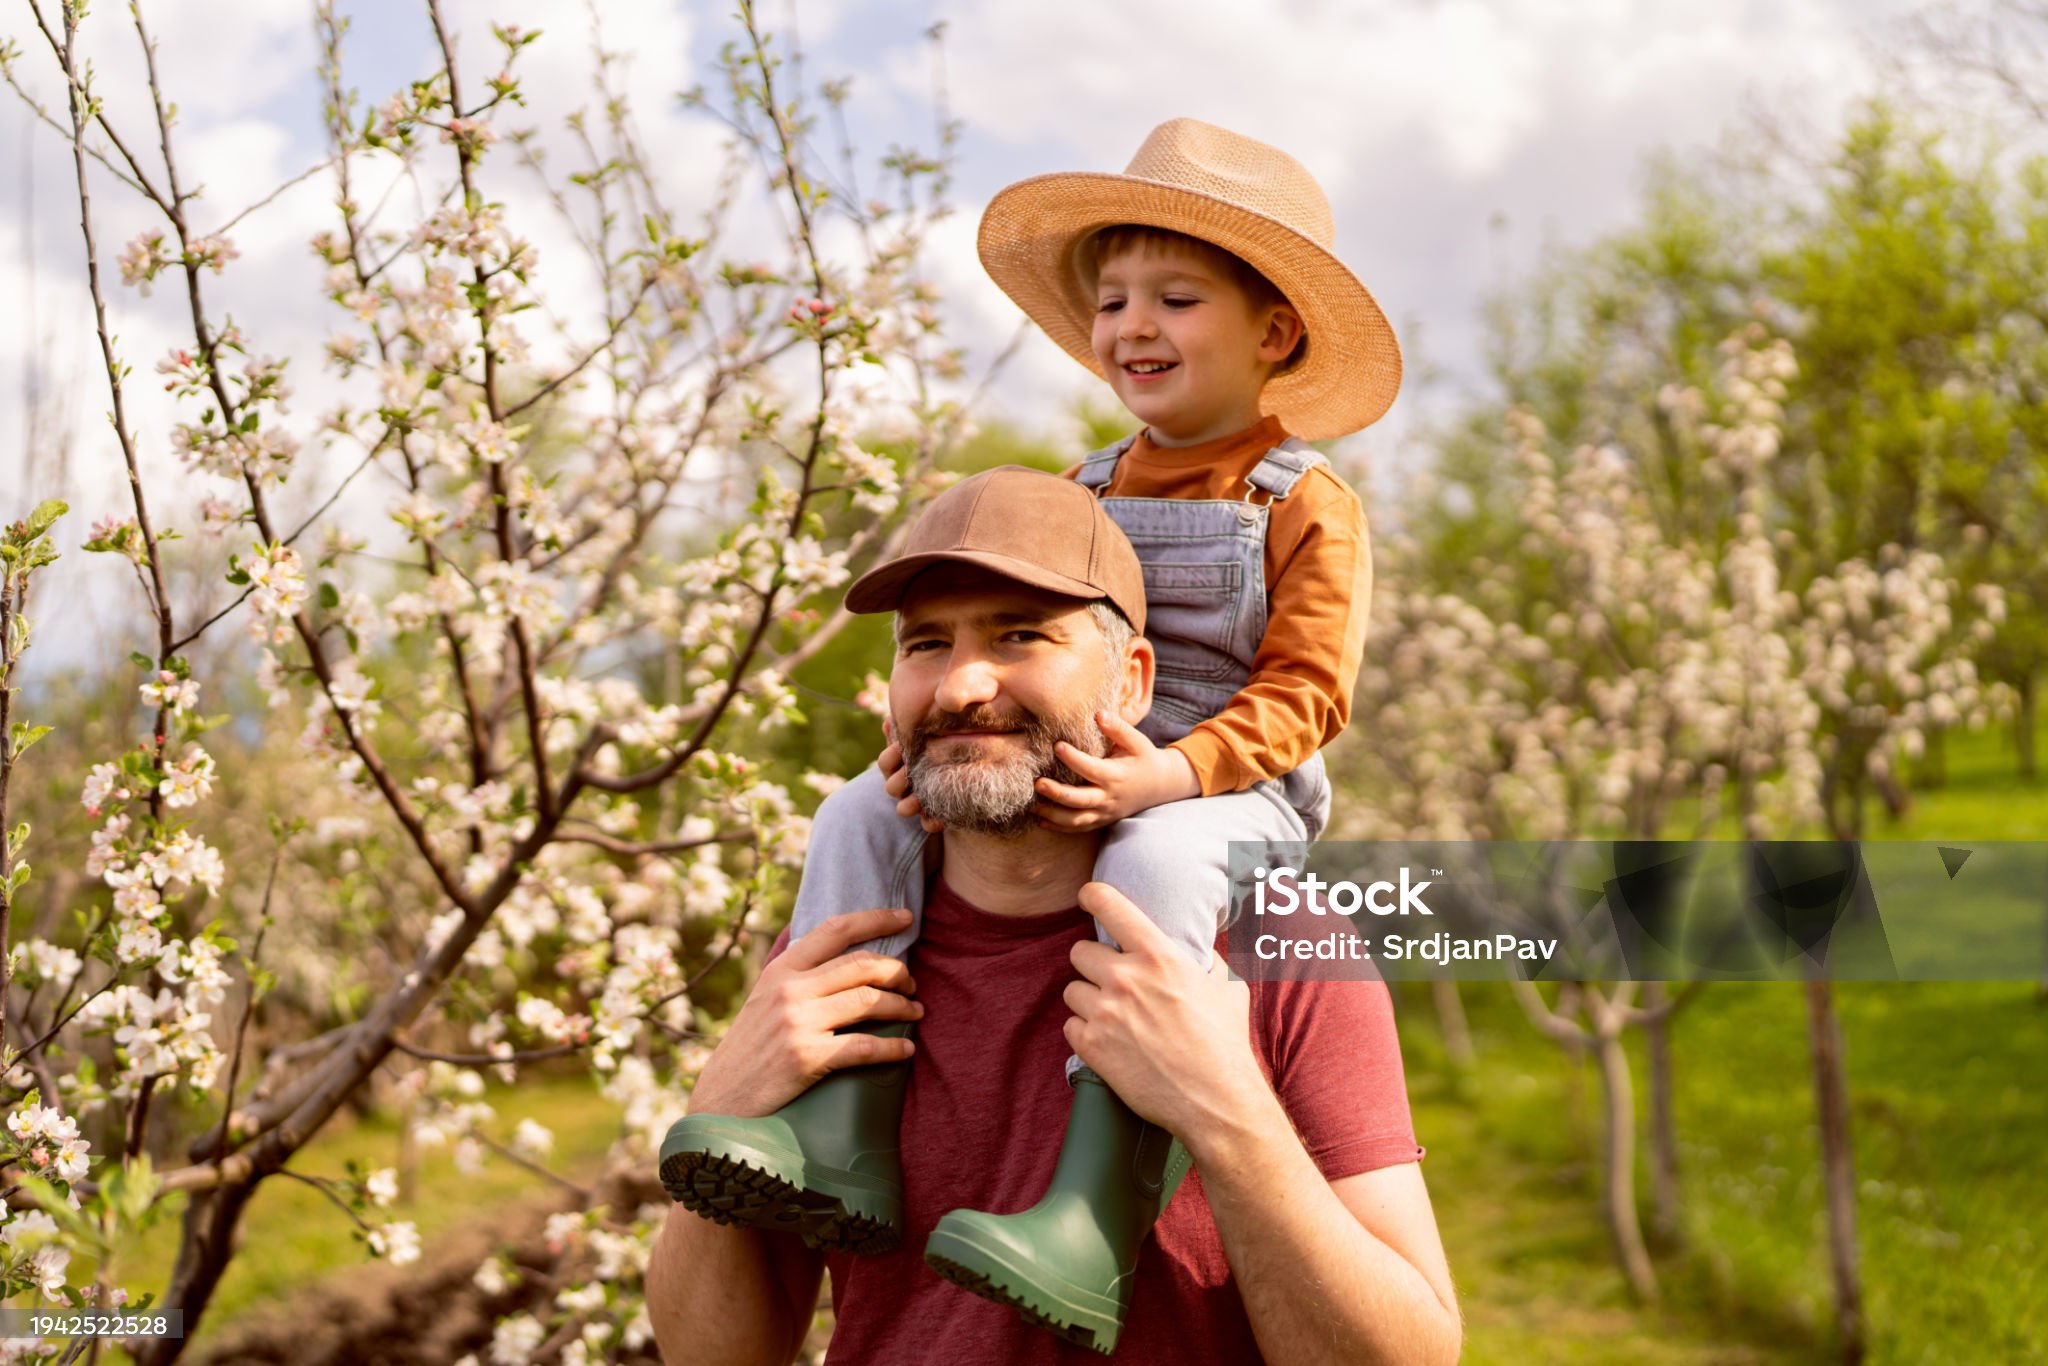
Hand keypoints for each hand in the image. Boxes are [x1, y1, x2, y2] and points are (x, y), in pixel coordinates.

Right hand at [687, 907, 923, 1118]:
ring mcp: (798, 1023)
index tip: (906, 917)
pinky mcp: (807, 1058)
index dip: (876, 919)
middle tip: (912, 984)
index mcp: (780, 969)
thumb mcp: (762, 997)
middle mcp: (789, 990)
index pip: (836, 930)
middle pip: (862, 965)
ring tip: (915, 1011)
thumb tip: (828, 943)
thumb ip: (793, 971)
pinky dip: (893, 1048)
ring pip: (869, 1001)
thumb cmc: (750, 1048)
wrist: (722, 1100)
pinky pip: (864, 1047)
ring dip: (902, 1006)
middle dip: (897, 971)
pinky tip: (907, 1049)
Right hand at [879, 718, 944, 833]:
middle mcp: (903, 786)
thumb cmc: (939, 744)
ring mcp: (915, 802)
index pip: (885, 762)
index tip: (901, 747)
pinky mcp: (932, 816)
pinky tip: (940, 821)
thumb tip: (889, 722)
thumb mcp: (925, 734)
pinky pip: (927, 824)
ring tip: (919, 801)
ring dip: (909, 804)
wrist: (969, 767)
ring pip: (903, 808)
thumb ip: (909, 729)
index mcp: (898, 765)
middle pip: (891, 787)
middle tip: (909, 772)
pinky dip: (931, 822)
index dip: (891, 757)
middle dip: (899, 781)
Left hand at [1034, 711, 1200, 831]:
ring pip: (1077, 820)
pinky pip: (1079, 828)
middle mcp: (1109, 797)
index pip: (1091, 768)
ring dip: (1054, 815)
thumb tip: (1099, 714)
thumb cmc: (1144, 759)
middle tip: (1037, 783)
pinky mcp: (1102, 820)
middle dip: (1057, 793)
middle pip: (1080, 800)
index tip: (1056, 745)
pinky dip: (1060, 827)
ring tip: (1033, 807)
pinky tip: (1041, 820)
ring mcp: (1105, 812)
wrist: (1161, 786)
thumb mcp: (1137, 742)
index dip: (1073, 758)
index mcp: (1117, 775)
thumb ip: (1118, 728)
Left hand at [1062, 881, 1270, 1138]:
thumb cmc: (1225, 1042)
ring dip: (1088, 1001)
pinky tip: (1108, 1041)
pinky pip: (1070, 1026)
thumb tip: (1200, 949)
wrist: (1215, 1099)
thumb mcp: (1227, 987)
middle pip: (1079, 952)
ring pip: (1072, 991)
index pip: (1110, 906)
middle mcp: (1126, 978)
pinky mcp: (1092, 1046)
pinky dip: (1084, 1032)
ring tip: (1114, 1017)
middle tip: (1112, 981)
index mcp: (1159, 956)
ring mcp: (1105, 1012)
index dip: (1093, 896)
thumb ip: (1205, 961)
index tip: (1088, 896)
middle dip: (1094, 965)